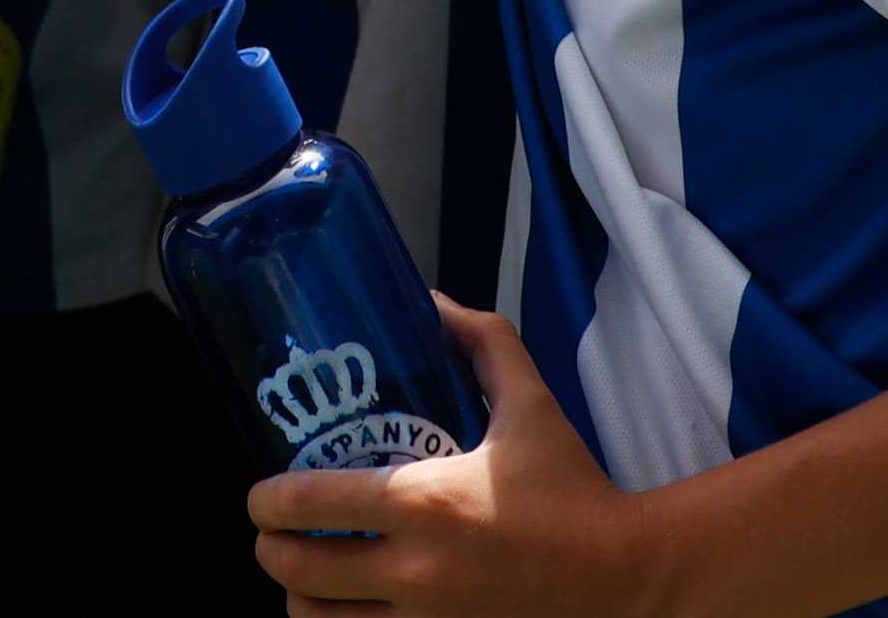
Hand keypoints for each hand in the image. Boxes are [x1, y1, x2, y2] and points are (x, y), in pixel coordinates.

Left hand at [252, 303, 633, 614]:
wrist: (626, 576)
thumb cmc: (573, 489)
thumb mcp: (530, 404)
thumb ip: (482, 343)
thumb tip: (431, 301)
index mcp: (425, 502)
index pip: (309, 503)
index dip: (266, 501)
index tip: (261, 497)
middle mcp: (416, 570)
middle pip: (299, 570)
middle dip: (272, 551)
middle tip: (275, 536)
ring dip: (300, 600)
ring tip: (305, 580)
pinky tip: (346, 614)